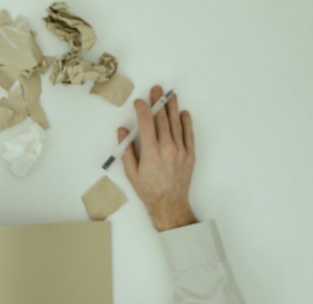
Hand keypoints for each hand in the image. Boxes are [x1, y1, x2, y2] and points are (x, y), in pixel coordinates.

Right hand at [121, 85, 196, 231]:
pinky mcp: (189, 155)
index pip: (146, 123)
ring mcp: (180, 150)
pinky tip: (183, 113)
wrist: (169, 204)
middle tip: (157, 90)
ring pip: (176, 123)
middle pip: (162, 119)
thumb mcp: (131, 172)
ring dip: (172, 108)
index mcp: (151, 152)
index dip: (142, 109)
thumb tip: (123, 131)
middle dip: (158, 102)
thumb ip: (127, 150)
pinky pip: (188, 134)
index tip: (139, 102)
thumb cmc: (148, 190)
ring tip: (170, 95)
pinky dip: (186, 122)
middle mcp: (167, 148)